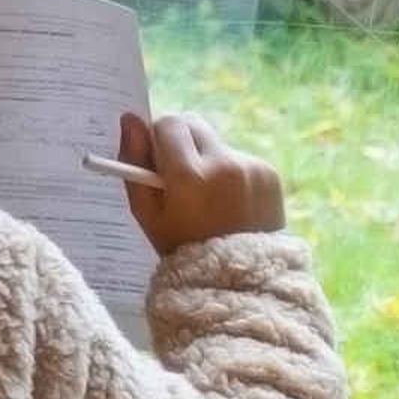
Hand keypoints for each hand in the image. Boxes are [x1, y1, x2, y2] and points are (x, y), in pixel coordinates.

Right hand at [119, 111, 285, 255]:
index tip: (159, 159)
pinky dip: (232, 173)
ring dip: (208, 159)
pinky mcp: (269, 174)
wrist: (239, 278)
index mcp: (189, 176)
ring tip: (209, 198)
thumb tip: (129, 119)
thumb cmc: (182, 247)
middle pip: (193, 123)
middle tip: (180, 173)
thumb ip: (133, 163)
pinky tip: (231, 203)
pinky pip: (240, 158)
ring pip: (216, 143)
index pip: (169, 124)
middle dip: (182, 141)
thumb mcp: (147, 213)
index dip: (159, 139)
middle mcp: (224, 165)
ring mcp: (251, 168)